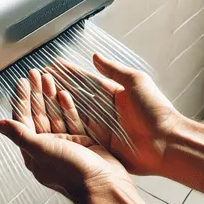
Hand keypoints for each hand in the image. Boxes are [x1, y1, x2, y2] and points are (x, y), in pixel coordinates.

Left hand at [0, 69, 134, 203]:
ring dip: (51, 96)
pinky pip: (73, 121)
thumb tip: (0, 125)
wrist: (104, 186)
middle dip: (35, 94)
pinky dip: (68, 107)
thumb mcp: (41, 150)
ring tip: (49, 77)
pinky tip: (64, 93)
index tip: (22, 82)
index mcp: (34, 153)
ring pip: (56, 116)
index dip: (21, 100)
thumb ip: (21, 135)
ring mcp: (67, 146)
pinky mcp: (84, 144)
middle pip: (39, 115)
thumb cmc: (73, 173)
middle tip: (34, 73)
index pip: (23, 121)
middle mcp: (49, 148)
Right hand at [50, 54, 181, 175]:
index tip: (51, 66)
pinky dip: (63, 127)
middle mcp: (104, 111)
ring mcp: (101, 129)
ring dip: (56, 106)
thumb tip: (96, 56)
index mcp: (113, 94)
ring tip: (37, 95)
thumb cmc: (155, 111)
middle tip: (36, 80)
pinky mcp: (99, 146)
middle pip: (75, 98)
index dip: (68, 74)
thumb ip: (114, 70)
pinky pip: (78, 135)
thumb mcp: (136, 82)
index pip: (85, 81)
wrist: (166, 144)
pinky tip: (47, 120)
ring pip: (72, 115)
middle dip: (56, 88)